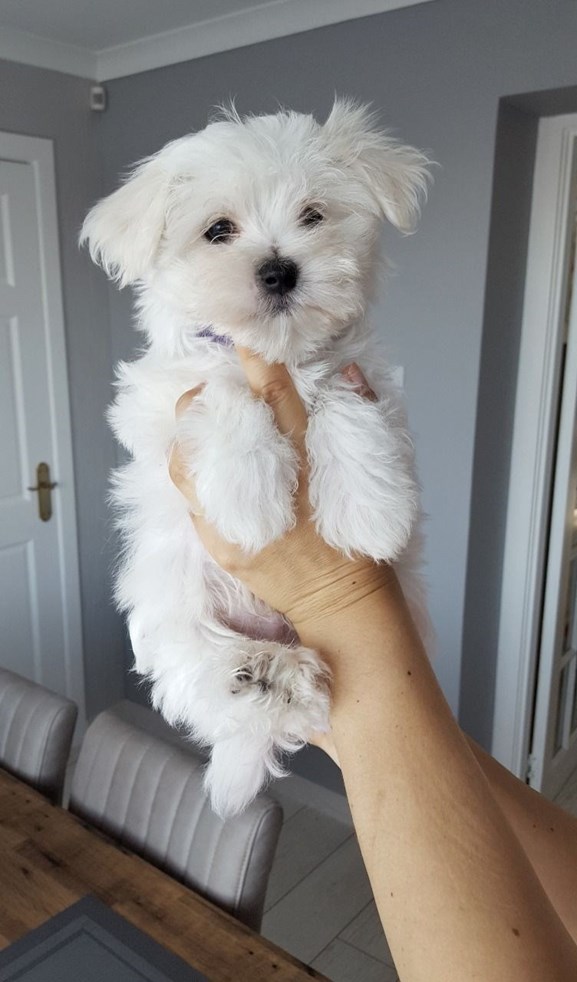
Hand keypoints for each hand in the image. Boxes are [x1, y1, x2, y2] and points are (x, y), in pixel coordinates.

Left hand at [169, 349, 390, 633]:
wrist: (340, 606)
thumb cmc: (359, 543)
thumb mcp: (367, 479)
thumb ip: (357, 422)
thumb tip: (350, 374)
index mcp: (306, 465)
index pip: (278, 399)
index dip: (257, 363)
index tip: (244, 338)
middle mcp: (265, 487)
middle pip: (215, 426)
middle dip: (206, 400)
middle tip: (219, 397)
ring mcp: (234, 518)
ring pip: (187, 460)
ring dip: (192, 437)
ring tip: (207, 434)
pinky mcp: (220, 542)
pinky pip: (190, 499)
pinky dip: (194, 476)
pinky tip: (207, 472)